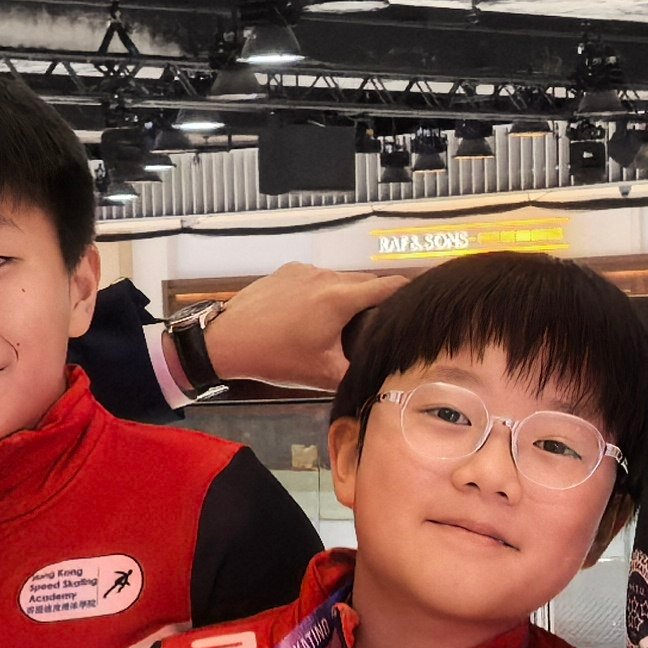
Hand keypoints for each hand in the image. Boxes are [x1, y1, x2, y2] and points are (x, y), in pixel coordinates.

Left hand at [196, 263, 402, 390]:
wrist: (228, 341)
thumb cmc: (276, 358)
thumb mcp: (322, 375)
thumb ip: (357, 374)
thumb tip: (382, 378)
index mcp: (340, 298)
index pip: (390, 286)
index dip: (409, 293)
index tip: (420, 303)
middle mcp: (326, 276)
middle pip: (365, 282)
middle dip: (376, 300)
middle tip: (379, 323)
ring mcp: (305, 270)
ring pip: (340, 279)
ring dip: (346, 296)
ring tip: (341, 322)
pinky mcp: (287, 270)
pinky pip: (316, 278)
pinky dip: (322, 291)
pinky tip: (311, 314)